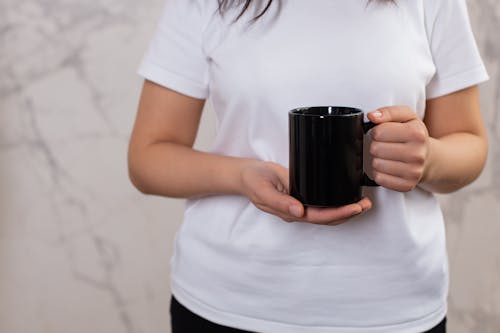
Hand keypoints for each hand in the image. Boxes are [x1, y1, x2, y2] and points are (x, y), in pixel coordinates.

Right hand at [239, 160, 371, 224]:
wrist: (247, 174)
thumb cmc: (253, 181)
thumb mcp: (263, 190)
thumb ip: (280, 202)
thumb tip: (299, 212)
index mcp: (290, 212)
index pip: (319, 217)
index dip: (338, 214)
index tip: (354, 208)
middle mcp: (299, 211)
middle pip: (328, 219)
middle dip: (349, 213)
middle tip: (366, 204)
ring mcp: (301, 204)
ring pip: (328, 213)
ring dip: (347, 210)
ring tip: (364, 202)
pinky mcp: (303, 194)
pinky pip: (323, 203)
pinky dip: (338, 202)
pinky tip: (348, 196)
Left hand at [367, 106, 429, 191]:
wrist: (430, 158)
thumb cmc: (414, 136)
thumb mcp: (406, 117)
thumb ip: (388, 112)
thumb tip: (372, 116)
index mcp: (416, 134)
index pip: (379, 132)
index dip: (377, 131)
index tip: (384, 133)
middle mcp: (417, 154)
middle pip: (375, 149)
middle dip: (376, 145)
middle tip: (386, 145)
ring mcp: (413, 172)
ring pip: (376, 165)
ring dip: (377, 160)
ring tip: (388, 156)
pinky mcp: (407, 185)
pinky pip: (379, 179)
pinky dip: (380, 173)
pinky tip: (389, 167)